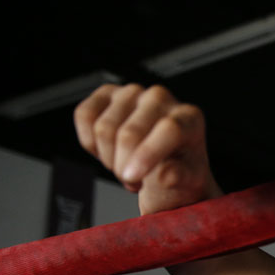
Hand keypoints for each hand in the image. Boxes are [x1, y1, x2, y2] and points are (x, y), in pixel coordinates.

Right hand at [74, 83, 221, 214]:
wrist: (164, 163)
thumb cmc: (180, 169)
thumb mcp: (190, 181)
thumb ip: (181, 177)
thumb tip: (166, 174)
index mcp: (189, 117)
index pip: (168, 129)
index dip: (147, 155)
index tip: (133, 177)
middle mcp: (161, 98)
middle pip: (129, 134)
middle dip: (124, 167)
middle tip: (134, 181)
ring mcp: (132, 93)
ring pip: (103, 129)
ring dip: (109, 159)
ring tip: (127, 167)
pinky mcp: (106, 94)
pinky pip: (84, 116)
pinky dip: (90, 143)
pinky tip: (109, 151)